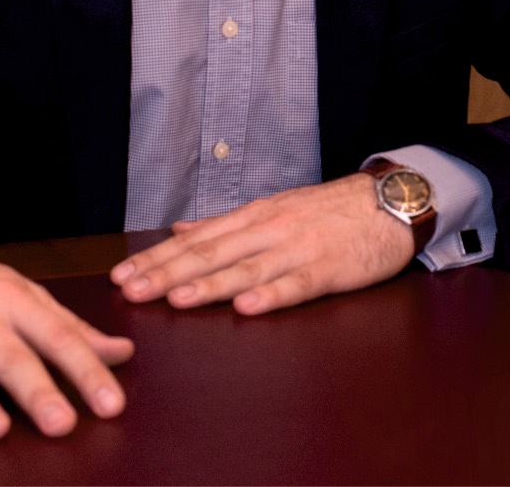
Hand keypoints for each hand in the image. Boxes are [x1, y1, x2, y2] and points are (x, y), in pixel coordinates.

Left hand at [109, 173, 413, 315]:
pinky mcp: (329, 268)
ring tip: (177, 299)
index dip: (156, 258)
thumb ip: (225, 225)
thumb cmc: (328, 211)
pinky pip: (296, 283)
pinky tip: (248, 307)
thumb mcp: (273, 210)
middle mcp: (268, 229)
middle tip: (131, 291)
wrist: (386, 203)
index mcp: (253, 217)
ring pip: (247, 268)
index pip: (195, 240)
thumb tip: (179, 229)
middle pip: (211, 253)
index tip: (123, 275)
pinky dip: (272, 295)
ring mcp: (298, 248)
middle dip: (168, 273)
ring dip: (210, 285)